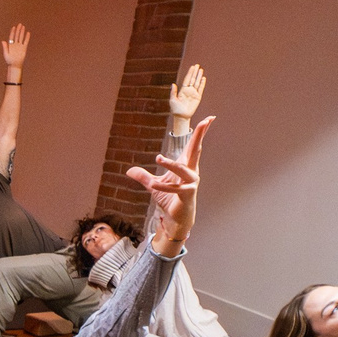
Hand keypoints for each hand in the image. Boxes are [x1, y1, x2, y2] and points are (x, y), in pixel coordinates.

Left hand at [1, 23, 30, 68]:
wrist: (15, 65)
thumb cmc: (9, 61)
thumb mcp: (6, 54)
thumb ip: (5, 47)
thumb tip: (3, 41)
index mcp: (10, 45)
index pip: (12, 36)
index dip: (13, 32)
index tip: (14, 27)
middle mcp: (15, 44)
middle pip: (17, 35)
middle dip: (18, 30)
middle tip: (20, 24)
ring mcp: (20, 46)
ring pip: (21, 37)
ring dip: (22, 32)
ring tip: (23, 26)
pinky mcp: (24, 48)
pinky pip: (26, 42)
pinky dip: (27, 37)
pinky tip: (28, 33)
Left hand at [127, 116, 211, 253]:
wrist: (176, 218)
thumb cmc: (170, 199)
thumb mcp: (153, 185)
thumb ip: (143, 176)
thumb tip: (129, 171)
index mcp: (186, 165)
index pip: (193, 146)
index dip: (200, 132)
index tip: (209, 118)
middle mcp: (191, 171)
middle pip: (196, 150)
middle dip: (200, 135)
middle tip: (206, 121)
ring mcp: (191, 182)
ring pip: (182, 169)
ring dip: (171, 164)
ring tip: (158, 159)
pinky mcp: (187, 194)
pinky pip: (176, 189)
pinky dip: (164, 187)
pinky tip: (154, 185)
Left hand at [168, 62, 205, 119]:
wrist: (181, 117)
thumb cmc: (175, 109)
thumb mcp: (172, 100)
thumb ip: (173, 92)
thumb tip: (173, 84)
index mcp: (182, 90)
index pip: (187, 79)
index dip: (189, 73)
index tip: (192, 67)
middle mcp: (189, 91)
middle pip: (193, 79)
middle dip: (195, 72)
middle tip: (197, 65)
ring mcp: (193, 94)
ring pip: (197, 83)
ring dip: (199, 76)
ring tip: (201, 70)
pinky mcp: (198, 98)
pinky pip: (200, 89)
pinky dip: (202, 84)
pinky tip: (203, 78)